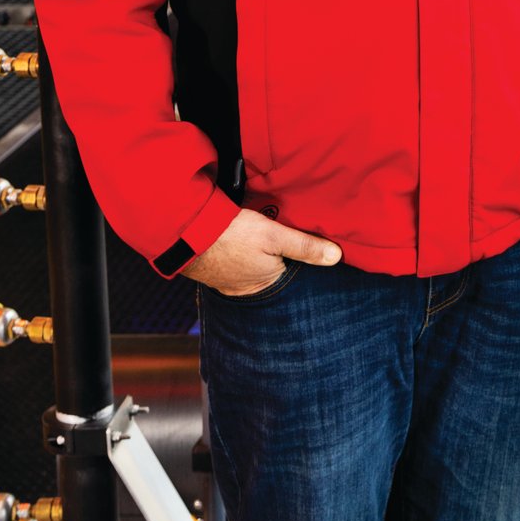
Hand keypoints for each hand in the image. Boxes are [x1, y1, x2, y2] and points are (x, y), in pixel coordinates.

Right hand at [183, 206, 341, 295]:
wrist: (182, 231)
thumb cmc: (229, 234)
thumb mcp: (273, 235)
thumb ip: (304, 245)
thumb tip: (337, 257)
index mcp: (264, 285)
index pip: (292, 273)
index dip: (300, 258)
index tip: (308, 242)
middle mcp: (245, 288)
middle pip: (272, 270)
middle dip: (279, 257)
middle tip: (284, 237)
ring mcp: (227, 280)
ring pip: (252, 265)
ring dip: (258, 253)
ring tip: (263, 236)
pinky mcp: (213, 267)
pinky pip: (234, 260)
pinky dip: (240, 250)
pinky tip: (242, 238)